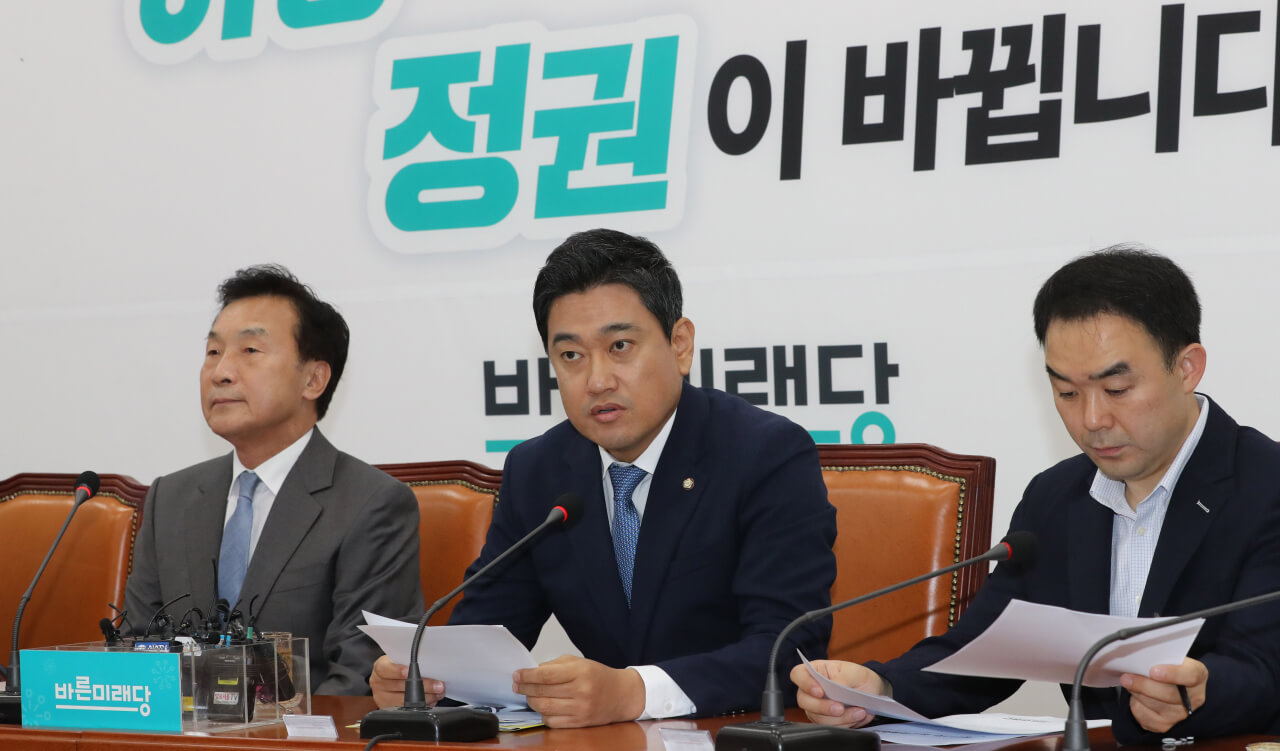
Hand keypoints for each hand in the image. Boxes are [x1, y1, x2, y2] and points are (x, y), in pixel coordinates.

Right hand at [369, 655, 444, 708]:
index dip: (398, 671)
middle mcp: (379, 684)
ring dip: (426, 697)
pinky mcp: (388, 709)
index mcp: (380, 668)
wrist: (384, 680)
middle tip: (438, 685)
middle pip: (400, 686)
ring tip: (438, 694)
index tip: (410, 671)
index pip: (386, 669)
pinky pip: (406, 709)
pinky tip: (430, 701)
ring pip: (404, 700)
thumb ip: (408, 660)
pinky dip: (421, 705)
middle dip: (423, 686)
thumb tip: (429, 663)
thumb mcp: (398, 659)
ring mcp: (382, 698)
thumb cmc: (395, 667)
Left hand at [513, 655, 644, 726]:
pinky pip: (552, 721)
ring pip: (544, 708)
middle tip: (517, 685)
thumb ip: (555, 666)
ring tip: (528, 695)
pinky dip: (543, 714)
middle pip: (542, 692)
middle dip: (525, 688)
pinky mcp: (579, 723)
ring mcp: (580, 709)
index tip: (517, 675)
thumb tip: (532, 672)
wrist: (621, 695)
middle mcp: (580, 691)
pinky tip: (543, 706)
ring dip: (531, 701)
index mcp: (580, 672)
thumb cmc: (598, 676)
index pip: (546, 675)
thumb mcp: (579, 662)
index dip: (527, 676)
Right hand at [790, 660, 885, 727]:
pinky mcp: (825, 720)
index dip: (805, 683)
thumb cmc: (859, 678)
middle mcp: (811, 690)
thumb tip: (834, 687)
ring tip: (859, 711)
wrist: (870, 694)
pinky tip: (857, 716)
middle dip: (822, 707)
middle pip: (803, 700)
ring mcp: (816, 707)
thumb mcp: (855, 673)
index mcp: (816, 671)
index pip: (798, 674)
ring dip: (838, 718)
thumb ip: (843, 679)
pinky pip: (829, 727)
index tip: (820, 692)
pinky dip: (845, 724)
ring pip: (817, 717)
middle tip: (840, 708)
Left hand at [1121, 657, 1206, 732]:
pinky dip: (1135, 704)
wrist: (1170, 684)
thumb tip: (1138, 660)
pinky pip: (1144, 715)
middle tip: (1127, 678)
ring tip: (1129, 683)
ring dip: (1137, 693)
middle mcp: (1194, 698)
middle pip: (1169, 694)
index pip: (1191, 676)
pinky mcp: (1165, 724)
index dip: (1172, 674)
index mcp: (1198, 675)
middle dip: (1144, 685)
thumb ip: (1159, 658)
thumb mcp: (1169, 657)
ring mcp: (1180, 714)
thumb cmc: (1167, 668)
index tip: (1153, 671)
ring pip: (1154, 705)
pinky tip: (1135, 696)